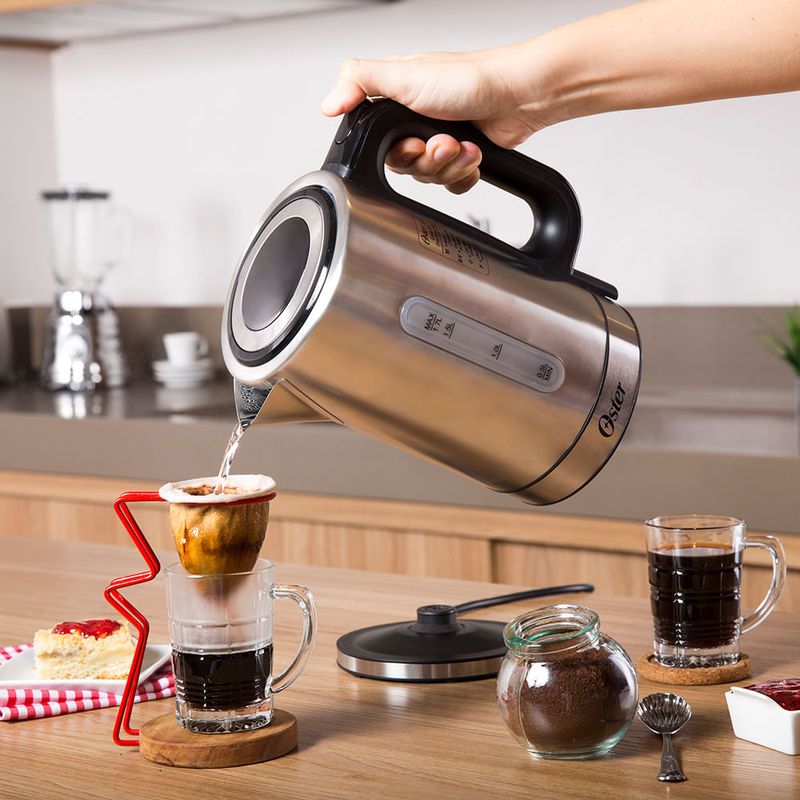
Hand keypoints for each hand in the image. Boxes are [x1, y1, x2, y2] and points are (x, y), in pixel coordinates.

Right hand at [321, 48, 545, 193]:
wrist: (518, 96)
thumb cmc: (472, 79)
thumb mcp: (405, 75)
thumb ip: (359, 82)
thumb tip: (328, 103)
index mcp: (397, 99)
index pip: (376, 142)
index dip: (395, 151)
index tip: (413, 143)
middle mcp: (416, 119)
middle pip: (404, 166)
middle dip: (428, 160)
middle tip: (443, 143)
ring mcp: (440, 138)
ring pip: (429, 177)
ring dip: (450, 166)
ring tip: (463, 144)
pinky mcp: (461, 155)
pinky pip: (451, 185)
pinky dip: (464, 175)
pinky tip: (472, 154)